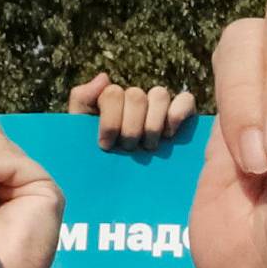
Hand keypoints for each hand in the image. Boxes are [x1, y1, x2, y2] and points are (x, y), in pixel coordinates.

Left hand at [67, 71, 197, 149]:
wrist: (116, 189)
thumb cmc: (99, 162)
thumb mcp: (80, 134)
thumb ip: (82, 100)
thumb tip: (105, 78)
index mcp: (112, 103)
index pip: (113, 93)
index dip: (110, 120)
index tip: (106, 145)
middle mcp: (136, 101)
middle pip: (136, 95)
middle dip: (130, 128)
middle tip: (128, 150)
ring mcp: (160, 107)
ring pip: (159, 94)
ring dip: (152, 125)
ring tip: (149, 147)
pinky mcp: (183, 116)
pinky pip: (186, 100)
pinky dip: (178, 113)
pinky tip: (169, 134)